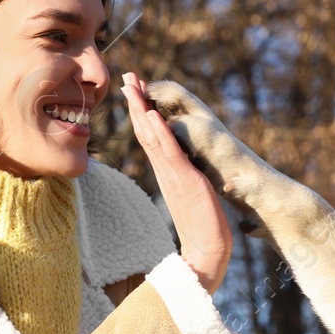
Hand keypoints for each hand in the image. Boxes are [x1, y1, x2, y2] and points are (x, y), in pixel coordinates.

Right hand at [123, 72, 232, 293]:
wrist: (207, 254)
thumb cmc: (202, 229)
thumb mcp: (190, 195)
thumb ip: (182, 179)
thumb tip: (179, 169)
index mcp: (166, 173)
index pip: (150, 137)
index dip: (142, 113)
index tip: (135, 90)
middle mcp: (165, 171)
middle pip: (146, 132)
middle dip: (137, 104)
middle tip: (127, 78)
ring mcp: (173, 176)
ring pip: (153, 138)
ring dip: (144, 111)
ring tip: (134, 88)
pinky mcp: (185, 183)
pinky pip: (170, 154)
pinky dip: (161, 133)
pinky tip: (154, 116)